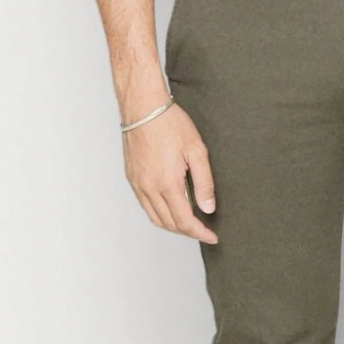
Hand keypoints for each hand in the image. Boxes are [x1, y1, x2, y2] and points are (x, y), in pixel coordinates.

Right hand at [123, 101, 218, 243]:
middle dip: (187, 231)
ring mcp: (137, 184)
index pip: (184, 220)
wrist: (143, 107)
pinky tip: (171, 207)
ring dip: (173, 225)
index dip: (199, 233)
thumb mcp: (196, 151)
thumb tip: (208, 208)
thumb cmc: (170, 123)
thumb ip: (204, 182)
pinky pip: (145, 205)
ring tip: (189, 222)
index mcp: (166, 183)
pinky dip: (159, 213)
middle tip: (204, 231)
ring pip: (155, 217)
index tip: (212, 236)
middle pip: (169, 223)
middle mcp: (148, 188)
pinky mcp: (131, 177)